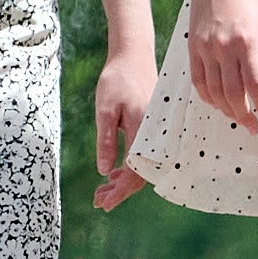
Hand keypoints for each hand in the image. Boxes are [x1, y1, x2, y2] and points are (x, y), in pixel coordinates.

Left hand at [90, 40, 158, 210]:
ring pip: (144, 166)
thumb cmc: (117, 79)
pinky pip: (146, 154)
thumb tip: (104, 171)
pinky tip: (115, 172)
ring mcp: (158, 132)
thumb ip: (106, 141)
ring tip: (103, 190)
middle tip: (99, 201)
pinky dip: (131, 167)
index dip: (119, 191)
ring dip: (125, 181)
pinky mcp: (156, 128)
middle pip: (142, 174)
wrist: (134, 55)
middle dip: (120, 191)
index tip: (103, 203)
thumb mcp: (104, 110)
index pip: (134, 172)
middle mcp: (155, 135)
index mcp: (143, 131)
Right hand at [181, 0, 257, 135]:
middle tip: (255, 127)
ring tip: (239, 117)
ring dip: (227, 110)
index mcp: (247, 41)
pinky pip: (198, 80)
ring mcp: (205, 47)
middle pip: (233, 94)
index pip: (256, 85)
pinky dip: (208, 97)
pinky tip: (218, 104)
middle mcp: (224, 47)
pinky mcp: (192, 46)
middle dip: (246, 116)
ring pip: (214, 91)